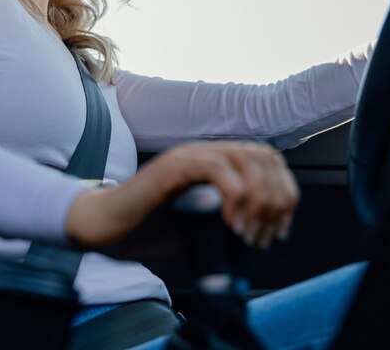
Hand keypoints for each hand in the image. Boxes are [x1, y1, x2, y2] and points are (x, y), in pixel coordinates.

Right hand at [65, 140, 298, 248]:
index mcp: (215, 161)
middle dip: (276, 200)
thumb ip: (228, 221)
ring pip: (245, 159)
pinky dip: (234, 196)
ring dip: (258, 200)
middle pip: (263, 157)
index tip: (279, 231)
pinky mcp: (172, 167)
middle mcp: (204, 151)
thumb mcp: (200, 225)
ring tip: (248, 234)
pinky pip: (216, 168)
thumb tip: (261, 236)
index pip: (268, 160)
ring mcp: (187, 155)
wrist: (105, 227)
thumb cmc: (148, 228)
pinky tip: (230, 224)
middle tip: (264, 238)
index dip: (284, 193)